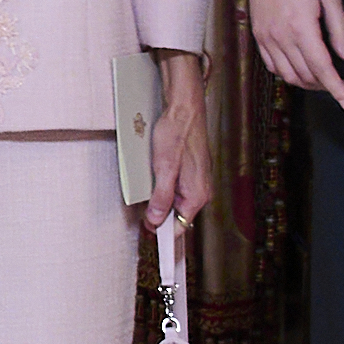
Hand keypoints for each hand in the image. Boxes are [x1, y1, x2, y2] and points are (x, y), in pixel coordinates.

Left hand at [142, 49, 210, 223]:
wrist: (184, 108)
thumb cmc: (177, 133)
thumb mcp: (163, 168)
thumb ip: (161, 197)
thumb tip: (155, 220)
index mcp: (198, 194)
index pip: (179, 227)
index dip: (162, 232)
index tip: (148, 235)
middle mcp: (202, 190)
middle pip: (177, 215)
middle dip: (159, 214)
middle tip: (141, 211)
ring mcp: (197, 181)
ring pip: (175, 201)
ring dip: (160, 199)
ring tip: (149, 185)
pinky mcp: (191, 172)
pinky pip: (176, 189)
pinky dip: (164, 187)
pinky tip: (156, 176)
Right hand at [242, 0, 343, 111]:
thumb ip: (339, 29)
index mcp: (301, 27)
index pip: (322, 69)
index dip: (336, 89)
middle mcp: (280, 37)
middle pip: (306, 76)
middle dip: (327, 87)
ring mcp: (265, 37)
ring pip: (288, 75)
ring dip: (309, 83)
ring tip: (326, 80)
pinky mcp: (257, 33)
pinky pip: (273, 65)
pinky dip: (289, 74)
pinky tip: (302, 69)